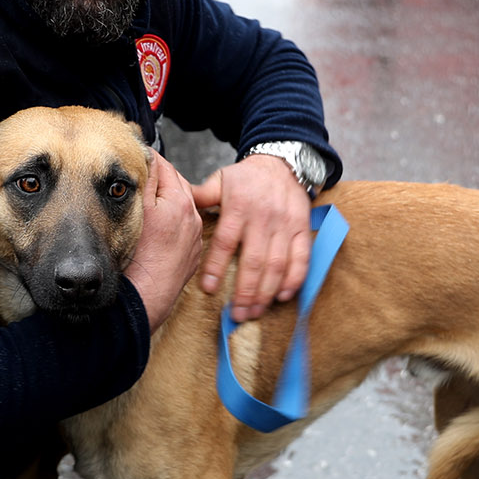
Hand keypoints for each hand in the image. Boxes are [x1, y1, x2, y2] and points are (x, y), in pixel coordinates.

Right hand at [123, 153, 203, 330]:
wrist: (145, 297)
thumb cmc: (138, 257)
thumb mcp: (137, 210)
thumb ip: (145, 179)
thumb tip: (147, 157)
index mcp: (180, 201)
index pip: (164, 167)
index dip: (147, 159)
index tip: (134, 156)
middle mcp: (193, 218)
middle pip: (175, 186)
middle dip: (159, 179)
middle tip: (138, 176)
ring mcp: (194, 238)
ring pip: (180, 209)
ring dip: (166, 202)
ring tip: (146, 202)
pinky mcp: (191, 255)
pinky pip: (183, 231)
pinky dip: (171, 225)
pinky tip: (156, 230)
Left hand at [190, 154, 310, 321]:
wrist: (281, 163)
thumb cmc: (246, 178)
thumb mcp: (220, 180)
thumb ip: (201, 196)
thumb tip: (176, 203)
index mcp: (239, 207)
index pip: (226, 241)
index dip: (217, 267)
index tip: (209, 289)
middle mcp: (264, 218)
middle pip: (254, 261)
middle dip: (245, 292)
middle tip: (236, 315)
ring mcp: (285, 225)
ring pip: (277, 265)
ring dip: (266, 292)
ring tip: (254, 312)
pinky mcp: (302, 229)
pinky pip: (302, 258)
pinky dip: (294, 280)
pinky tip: (282, 297)